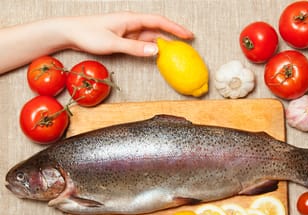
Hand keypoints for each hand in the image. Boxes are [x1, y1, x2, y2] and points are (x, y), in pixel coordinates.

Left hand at [65, 12, 193, 55]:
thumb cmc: (88, 34)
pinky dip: (150, 48)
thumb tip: (155, 51)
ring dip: (163, 43)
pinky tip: (156, 54)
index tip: (188, 35)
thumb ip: (134, 48)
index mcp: (131, 19)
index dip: (175, 28)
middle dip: (173, 35)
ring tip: (176, 52)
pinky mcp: (123, 38)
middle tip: (188, 44)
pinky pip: (141, 43)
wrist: (71, 32)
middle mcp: (132, 23)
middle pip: (157, 29)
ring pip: (150, 36)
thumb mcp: (113, 43)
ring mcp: (128, 31)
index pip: (159, 21)